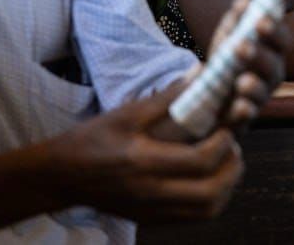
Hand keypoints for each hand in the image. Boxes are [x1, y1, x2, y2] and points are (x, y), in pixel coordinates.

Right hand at [44, 84, 243, 222]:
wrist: (61, 176)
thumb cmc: (92, 139)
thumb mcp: (127, 114)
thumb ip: (166, 98)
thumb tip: (201, 74)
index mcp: (144, 163)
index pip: (200, 161)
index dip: (223, 144)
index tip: (227, 127)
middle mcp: (151, 193)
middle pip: (211, 194)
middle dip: (232, 169)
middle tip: (233, 147)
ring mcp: (152, 211)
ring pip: (206, 212)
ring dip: (226, 188)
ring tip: (225, 163)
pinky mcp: (151, 219)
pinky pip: (193, 218)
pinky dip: (211, 201)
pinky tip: (209, 178)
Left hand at [207, 0, 293, 130]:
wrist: (209, 96)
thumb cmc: (227, 61)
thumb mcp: (228, 38)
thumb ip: (236, 20)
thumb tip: (243, 1)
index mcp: (272, 53)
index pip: (282, 40)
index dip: (274, 30)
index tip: (260, 21)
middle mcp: (271, 76)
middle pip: (273, 67)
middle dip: (259, 56)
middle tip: (241, 46)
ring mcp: (258, 99)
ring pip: (262, 94)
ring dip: (253, 86)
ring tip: (242, 81)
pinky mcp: (242, 119)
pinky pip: (246, 118)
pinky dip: (243, 113)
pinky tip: (238, 106)